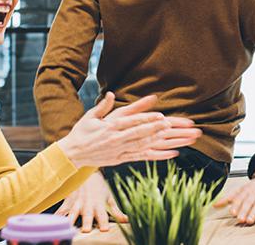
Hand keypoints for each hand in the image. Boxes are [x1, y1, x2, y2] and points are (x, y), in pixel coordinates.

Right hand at [56, 92, 201, 167]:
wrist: (72, 154)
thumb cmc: (82, 132)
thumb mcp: (90, 116)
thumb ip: (104, 106)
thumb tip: (112, 94)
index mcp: (111, 127)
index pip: (133, 122)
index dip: (147, 119)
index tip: (161, 116)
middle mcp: (118, 139)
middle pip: (143, 134)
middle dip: (162, 130)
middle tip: (177, 127)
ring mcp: (121, 150)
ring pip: (146, 146)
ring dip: (165, 142)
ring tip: (181, 139)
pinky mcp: (122, 159)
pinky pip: (144, 157)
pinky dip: (159, 155)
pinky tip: (173, 153)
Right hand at [56, 174, 125, 232]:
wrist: (85, 170)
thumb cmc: (98, 185)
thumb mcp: (109, 197)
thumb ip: (116, 211)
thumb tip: (127, 220)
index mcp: (99, 204)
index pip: (102, 215)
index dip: (103, 222)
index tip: (104, 229)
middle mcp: (87, 205)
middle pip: (87, 215)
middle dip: (86, 222)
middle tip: (86, 230)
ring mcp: (76, 203)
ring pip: (72, 213)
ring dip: (71, 221)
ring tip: (68, 228)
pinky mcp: (67, 202)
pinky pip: (61, 211)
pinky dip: (57, 217)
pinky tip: (54, 223)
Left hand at [213, 177, 254, 224]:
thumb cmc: (254, 188)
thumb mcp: (240, 191)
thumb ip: (228, 198)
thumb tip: (215, 205)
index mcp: (245, 191)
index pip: (239, 198)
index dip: (236, 205)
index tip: (233, 212)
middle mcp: (254, 193)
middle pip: (248, 202)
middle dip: (244, 210)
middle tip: (240, 219)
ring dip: (254, 213)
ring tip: (249, 221)